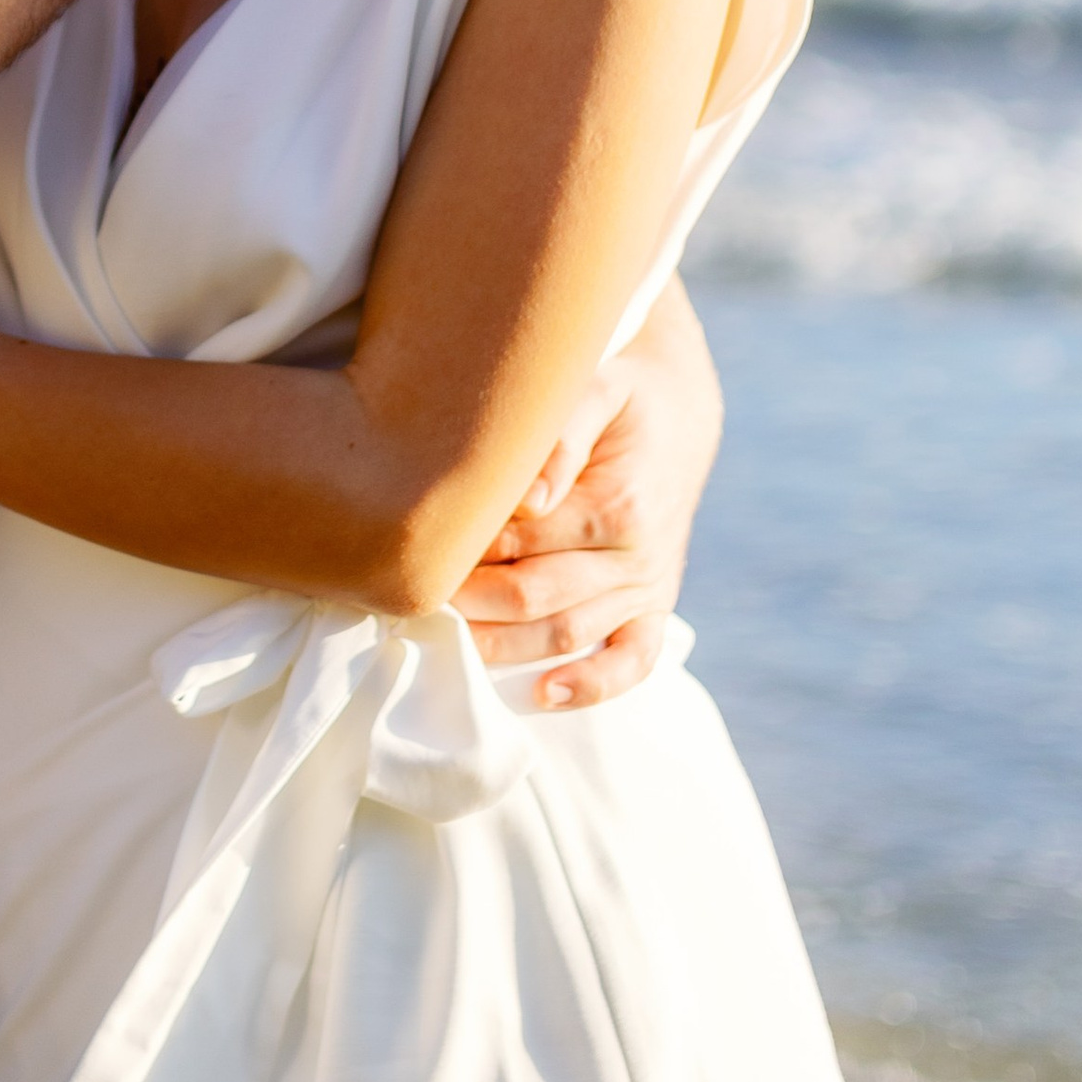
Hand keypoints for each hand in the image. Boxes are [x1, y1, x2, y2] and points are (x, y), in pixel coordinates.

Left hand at [452, 279, 723, 709]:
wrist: (675, 417)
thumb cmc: (617, 396)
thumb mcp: (597, 386)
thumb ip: (560, 433)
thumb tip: (529, 499)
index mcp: (620, 502)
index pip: (519, 542)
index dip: (462, 548)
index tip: (413, 543)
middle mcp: (637, 555)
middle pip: (532, 596)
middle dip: (465, 600)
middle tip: (407, 594)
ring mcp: (646, 589)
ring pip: (564, 635)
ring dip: (499, 646)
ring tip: (442, 639)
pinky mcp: (653, 610)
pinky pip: (633, 662)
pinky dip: (592, 686)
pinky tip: (542, 694)